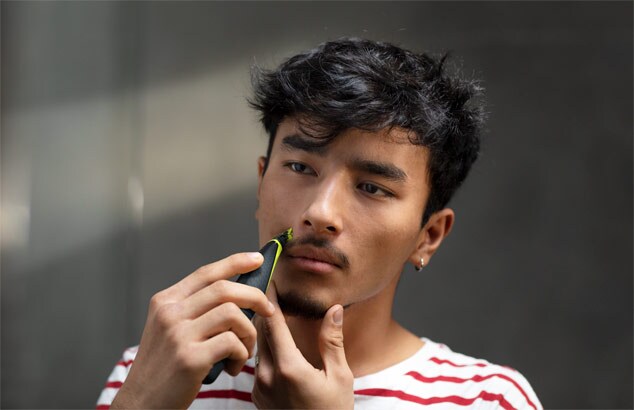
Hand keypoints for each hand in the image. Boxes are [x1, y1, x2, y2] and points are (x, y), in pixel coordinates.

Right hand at [111, 252, 275, 408]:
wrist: (141, 403)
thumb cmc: (163, 368)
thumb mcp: (168, 329)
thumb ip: (194, 309)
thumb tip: (237, 293)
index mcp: (165, 302)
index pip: (206, 273)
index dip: (235, 262)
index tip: (258, 260)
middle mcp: (170, 314)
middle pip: (224, 289)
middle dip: (255, 297)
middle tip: (268, 310)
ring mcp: (178, 335)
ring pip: (232, 314)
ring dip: (248, 332)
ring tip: (243, 351)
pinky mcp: (190, 358)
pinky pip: (232, 342)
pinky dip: (241, 353)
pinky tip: (233, 366)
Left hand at [252, 282, 353, 408]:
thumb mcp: (340, 377)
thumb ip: (332, 341)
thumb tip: (333, 310)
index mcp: (288, 367)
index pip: (272, 323)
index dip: (269, 298)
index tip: (269, 279)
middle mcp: (267, 376)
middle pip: (259, 332)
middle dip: (263, 309)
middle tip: (267, 287)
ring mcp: (259, 388)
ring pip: (256, 347)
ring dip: (262, 329)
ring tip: (269, 311)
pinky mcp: (257, 396)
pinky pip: (256, 364)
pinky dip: (263, 348)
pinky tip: (273, 342)